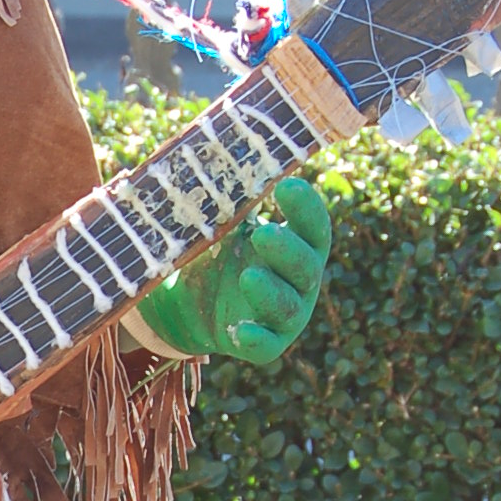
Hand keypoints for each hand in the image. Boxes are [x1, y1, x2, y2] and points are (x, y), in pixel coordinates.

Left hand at [135, 176, 331, 367]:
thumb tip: (204, 155)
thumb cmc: (215, 251)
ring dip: (272, 293)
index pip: (312, 226)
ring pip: (289, 307)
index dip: (306, 209)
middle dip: (287, 250)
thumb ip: (221, 197)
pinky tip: (240, 331)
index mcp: (294, 244)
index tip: (287, 185)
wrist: (187, 303)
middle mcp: (297, 280)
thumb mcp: (217, 224)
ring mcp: (283, 315)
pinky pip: (266, 346)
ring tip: (247, 276)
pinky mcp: (264, 344)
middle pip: (306, 266)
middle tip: (262, 233)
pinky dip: (256, 339)